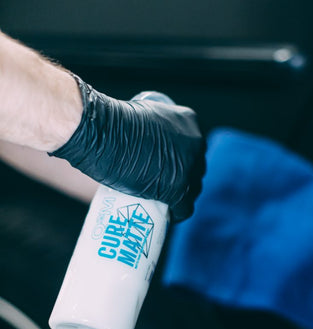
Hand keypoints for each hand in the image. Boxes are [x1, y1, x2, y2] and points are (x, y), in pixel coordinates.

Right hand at [50, 77, 205, 221]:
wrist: (101, 133)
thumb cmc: (112, 122)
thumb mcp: (144, 113)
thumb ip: (155, 127)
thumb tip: (147, 142)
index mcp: (189, 121)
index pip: (193, 148)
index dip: (182, 161)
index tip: (169, 168)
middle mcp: (196, 143)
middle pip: (196, 169)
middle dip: (183, 178)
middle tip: (164, 185)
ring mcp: (188, 167)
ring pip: (192, 190)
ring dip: (180, 197)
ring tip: (163, 202)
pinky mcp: (178, 189)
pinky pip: (185, 208)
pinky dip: (176, 214)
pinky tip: (166, 215)